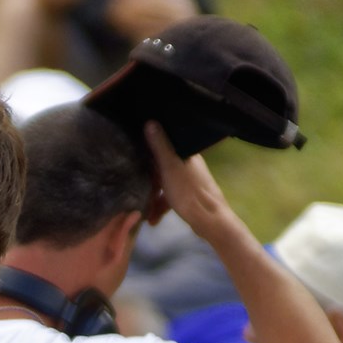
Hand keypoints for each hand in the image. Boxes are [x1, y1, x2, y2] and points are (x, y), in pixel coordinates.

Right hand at [142, 121, 232, 239]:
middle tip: (134, 187)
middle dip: (148, 178)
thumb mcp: (169, 167)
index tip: (133, 156)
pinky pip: (170, 198)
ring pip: (165, 184)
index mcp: (186, 153)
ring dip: (153, 197)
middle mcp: (189, 164)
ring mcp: (189, 181)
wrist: (208, 219)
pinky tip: (153, 220)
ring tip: (144, 210)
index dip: (148, 150)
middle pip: (162, 166)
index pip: (164, 145)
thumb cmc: (188, 191)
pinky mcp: (188, 196)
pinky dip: (161, 207)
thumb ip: (159, 146)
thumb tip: (150, 121)